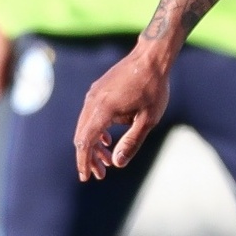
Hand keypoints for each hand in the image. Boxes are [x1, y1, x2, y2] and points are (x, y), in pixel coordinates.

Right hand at [73, 47, 173, 180]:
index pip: (86, 141)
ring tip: (105, 161)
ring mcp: (94, 94)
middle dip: (89, 157)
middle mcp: (93, 101)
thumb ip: (131, 142)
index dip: (84, 161)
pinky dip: (95, 131)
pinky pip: (90, 115)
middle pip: (82, 135)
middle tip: (100, 174)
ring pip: (85, 125)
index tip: (85, 177)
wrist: (151, 57)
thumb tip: (117, 163)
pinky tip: (106, 140)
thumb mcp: (147, 120)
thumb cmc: (153, 88)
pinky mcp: (98, 90)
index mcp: (103, 109)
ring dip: (93, 145)